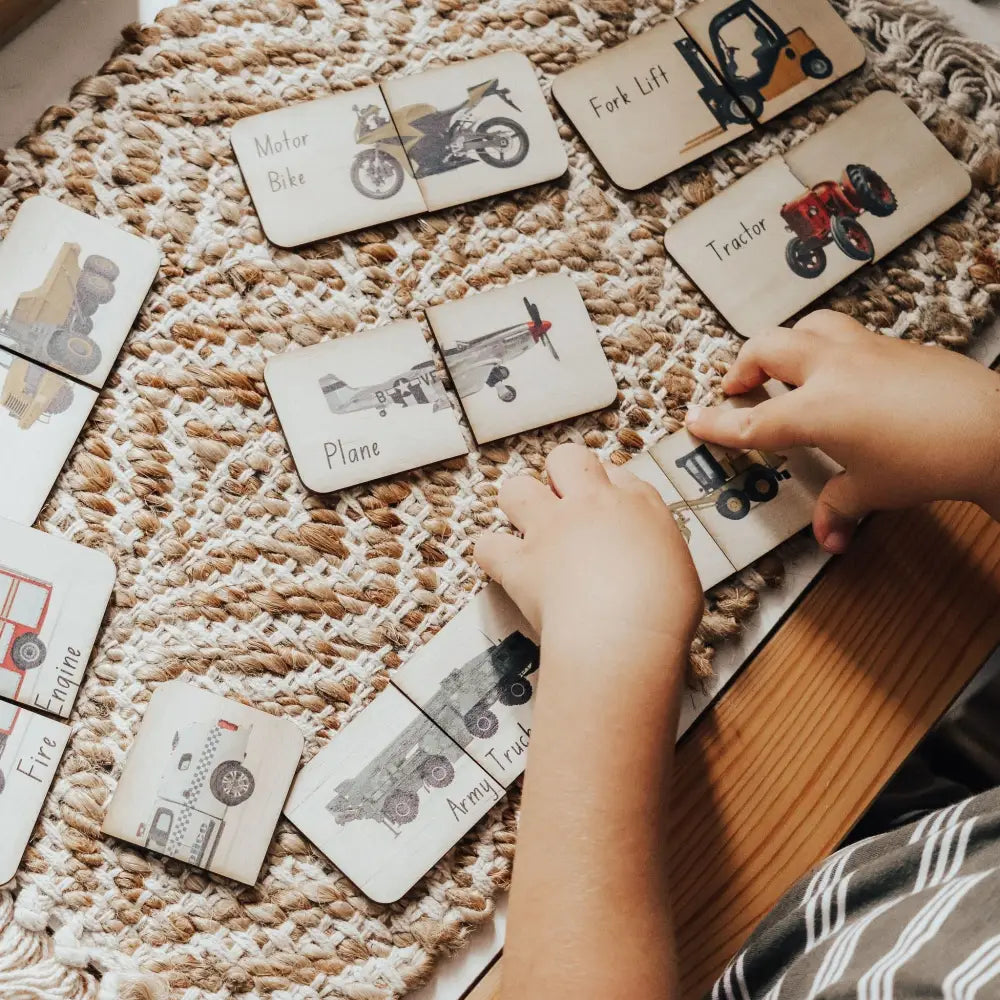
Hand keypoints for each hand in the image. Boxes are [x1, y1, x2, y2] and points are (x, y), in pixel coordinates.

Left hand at [475, 443, 702, 664]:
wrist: (624, 636)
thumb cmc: (663, 613)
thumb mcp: (678, 568)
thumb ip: (654, 549)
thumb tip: (644, 562)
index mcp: (637, 503)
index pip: (612, 471)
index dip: (603, 487)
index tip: (602, 506)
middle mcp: (590, 505)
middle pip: (565, 458)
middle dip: (559, 476)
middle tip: (564, 509)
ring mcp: (550, 529)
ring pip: (516, 488)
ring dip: (519, 506)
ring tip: (529, 532)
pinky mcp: (520, 562)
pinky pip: (488, 545)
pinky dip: (493, 555)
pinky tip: (506, 568)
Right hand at [686, 310, 999, 551]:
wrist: (992, 430)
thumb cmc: (929, 460)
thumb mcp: (874, 489)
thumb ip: (841, 506)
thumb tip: (829, 536)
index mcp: (815, 411)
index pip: (752, 420)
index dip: (718, 423)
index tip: (695, 420)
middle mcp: (832, 370)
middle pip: (767, 349)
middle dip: (743, 367)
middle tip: (739, 389)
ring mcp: (864, 349)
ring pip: (807, 325)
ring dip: (785, 342)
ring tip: (785, 365)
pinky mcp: (894, 344)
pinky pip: (847, 334)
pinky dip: (827, 347)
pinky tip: (840, 373)